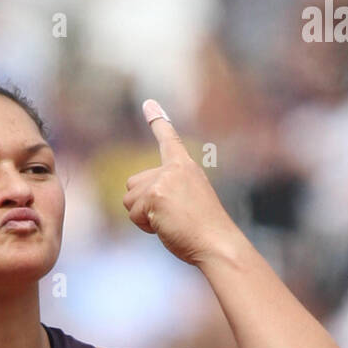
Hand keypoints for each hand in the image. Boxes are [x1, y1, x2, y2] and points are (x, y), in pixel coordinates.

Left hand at [122, 100, 233, 266]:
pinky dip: (145, 226)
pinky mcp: (156, 195)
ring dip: (142, 217)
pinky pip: (134, 213)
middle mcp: (174, 169)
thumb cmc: (205, 233)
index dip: (158, 122)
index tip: (148, 103)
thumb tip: (134, 196)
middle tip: (170, 218)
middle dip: (142, 206)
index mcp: (186, 168)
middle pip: (134, 184)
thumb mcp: (188, 204)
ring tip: (169, 223)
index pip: (169, 140)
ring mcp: (165, 180)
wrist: (217, 244)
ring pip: (129, 199)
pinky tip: (166, 227)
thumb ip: (166, 193)